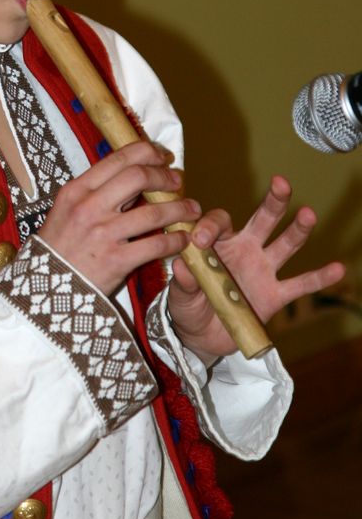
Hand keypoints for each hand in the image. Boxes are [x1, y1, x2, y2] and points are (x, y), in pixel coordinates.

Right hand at [38, 140, 201, 295]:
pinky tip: (183, 239)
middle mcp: (89, 207)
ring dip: (179, 208)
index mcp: (77, 190)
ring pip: (153, 212)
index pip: (119, 159)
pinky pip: (156, 245)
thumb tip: (131, 175)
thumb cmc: (58, 248)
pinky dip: (175, 240)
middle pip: (138, 176)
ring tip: (192, 209)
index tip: (162, 156)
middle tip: (178, 181)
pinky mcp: (116, 260)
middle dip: (164, 176)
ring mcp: (103, 233)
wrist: (45, 288)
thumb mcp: (66, 210)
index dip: (147, 152)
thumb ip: (94, 192)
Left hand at [167, 175, 345, 362]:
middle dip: (272, 202)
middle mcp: (245, 249)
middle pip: (262, 220)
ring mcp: (263, 270)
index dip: (210, 226)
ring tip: (308, 214)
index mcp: (218, 243)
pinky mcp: (275, 296)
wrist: (201, 336)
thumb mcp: (180, 294)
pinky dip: (318, 278)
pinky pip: (299, 285)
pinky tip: (338, 269)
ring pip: (284, 245)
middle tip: (281, 183)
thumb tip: (181, 266)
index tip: (199, 240)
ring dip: (297, 230)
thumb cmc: (188, 305)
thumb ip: (184, 281)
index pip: (219, 222)